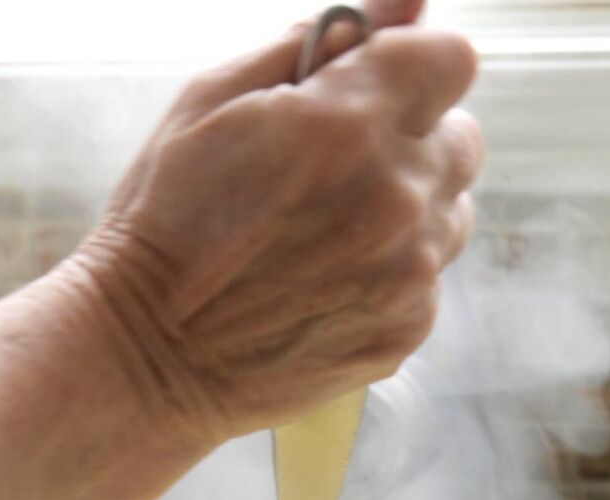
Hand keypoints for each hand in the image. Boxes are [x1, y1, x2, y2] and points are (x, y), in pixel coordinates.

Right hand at [76, 1, 483, 443]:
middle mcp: (396, 199)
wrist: (148, 354)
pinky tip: (327, 286)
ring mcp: (407, 275)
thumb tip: (407, 0)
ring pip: (453, 215)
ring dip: (410, 213)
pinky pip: (429, 283)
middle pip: (461, 140)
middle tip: (337, 174)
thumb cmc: (166, 220)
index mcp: (350, 124)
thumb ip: (318, 40)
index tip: (376, 92)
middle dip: (412, 141)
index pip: (452, 60)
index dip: (413, 69)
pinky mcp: (403, 333)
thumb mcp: (215, 99)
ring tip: (330, 236)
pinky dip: (392, 277)